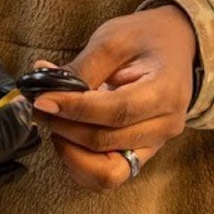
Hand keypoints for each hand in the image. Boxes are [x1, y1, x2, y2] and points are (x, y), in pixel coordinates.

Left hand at [32, 7, 196, 190]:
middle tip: (37, 106)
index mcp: (166, 91)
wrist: (175, 47)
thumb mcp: (113, 40)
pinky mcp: (141, 154)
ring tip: (54, 121)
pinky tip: (66, 135)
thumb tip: (43, 87)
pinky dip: (80, 162)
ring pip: (107, 171)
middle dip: (64, 127)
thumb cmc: (145, 39)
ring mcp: (155, 145)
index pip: (116, 111)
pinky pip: (109, 174)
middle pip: (106, 143)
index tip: (41, 100)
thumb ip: (81, 68)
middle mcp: (165, 126)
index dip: (74, 109)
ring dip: (71, 151)